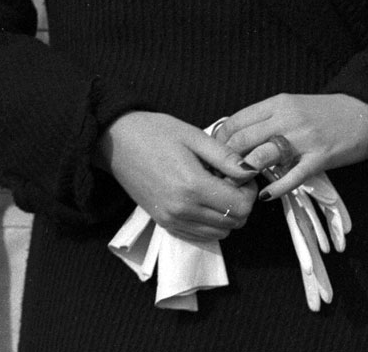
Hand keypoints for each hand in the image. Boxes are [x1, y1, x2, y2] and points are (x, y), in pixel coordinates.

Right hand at [96, 111, 257, 242]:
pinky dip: (211, 222)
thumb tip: (250, 170)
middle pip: (233, 223)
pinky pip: (199, 235)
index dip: (250, 190)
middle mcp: (182, 210)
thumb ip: (225, 156)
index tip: (243, 173)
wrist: (117, 142)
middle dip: (241, 202)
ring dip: (227, 213)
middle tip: (232, 178)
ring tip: (217, 186)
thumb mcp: (194, 135)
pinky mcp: (164, 224)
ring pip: (219, 233)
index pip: (240, 206)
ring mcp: (171, 220)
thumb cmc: (156, 132)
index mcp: (192, 186)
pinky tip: (204, 197)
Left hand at [215, 93, 367, 200]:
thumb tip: (237, 138)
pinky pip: (292, 175)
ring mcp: (303, 137)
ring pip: (262, 154)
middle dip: (226, 160)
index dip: (219, 140)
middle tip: (219, 176)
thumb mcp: (293, 106)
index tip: (213, 156)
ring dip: (246, 173)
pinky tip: (265, 196)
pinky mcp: (320, 157)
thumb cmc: (326, 112)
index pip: (237, 120)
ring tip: (237, 186)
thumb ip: (268, 119)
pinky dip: (275, 188)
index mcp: (278, 103)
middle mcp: (287, 117)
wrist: (365, 112)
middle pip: (244, 138)